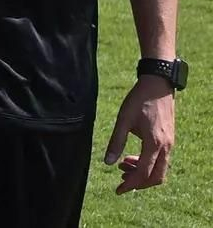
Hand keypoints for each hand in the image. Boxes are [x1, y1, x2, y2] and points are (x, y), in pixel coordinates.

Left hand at [105, 77, 175, 192]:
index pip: (143, 173)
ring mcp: (170, 144)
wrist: (158, 85)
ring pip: (160, 170)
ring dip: (142, 173)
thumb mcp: (123, 120)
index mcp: (154, 144)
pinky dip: (148, 164)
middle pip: (155, 177)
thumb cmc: (139, 100)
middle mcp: (165, 147)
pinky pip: (161, 160)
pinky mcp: (169, 140)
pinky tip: (132, 157)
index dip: (130, 184)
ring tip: (123, 166)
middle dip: (138, 182)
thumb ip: (116, 142)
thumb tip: (107, 163)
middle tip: (120, 179)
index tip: (118, 190)